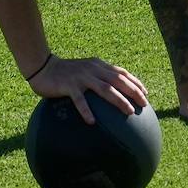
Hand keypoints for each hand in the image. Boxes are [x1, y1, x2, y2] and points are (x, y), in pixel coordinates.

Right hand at [30, 56, 148, 123]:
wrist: (42, 67)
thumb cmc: (62, 74)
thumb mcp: (82, 72)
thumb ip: (95, 79)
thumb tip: (109, 95)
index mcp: (97, 65)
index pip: (121, 72)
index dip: (135, 82)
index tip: (146, 94)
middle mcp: (93, 69)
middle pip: (118, 80)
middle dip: (134, 92)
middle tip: (143, 105)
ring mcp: (81, 77)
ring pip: (105, 89)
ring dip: (119, 100)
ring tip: (128, 112)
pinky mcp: (68, 85)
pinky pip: (79, 100)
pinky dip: (86, 110)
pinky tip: (92, 122)